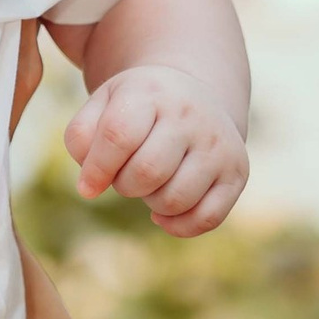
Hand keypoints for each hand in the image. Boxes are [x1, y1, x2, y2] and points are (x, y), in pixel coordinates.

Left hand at [65, 63, 247, 236]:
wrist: (193, 94)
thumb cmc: (137, 108)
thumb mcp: (102, 106)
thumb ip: (81, 138)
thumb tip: (90, 187)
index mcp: (151, 92)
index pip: (119, 137)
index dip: (97, 170)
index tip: (88, 187)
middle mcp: (191, 115)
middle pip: (147, 173)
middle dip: (126, 186)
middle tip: (126, 176)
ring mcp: (218, 143)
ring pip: (175, 199)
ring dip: (152, 204)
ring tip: (151, 185)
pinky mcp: (237, 171)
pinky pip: (207, 218)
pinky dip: (179, 226)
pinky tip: (165, 213)